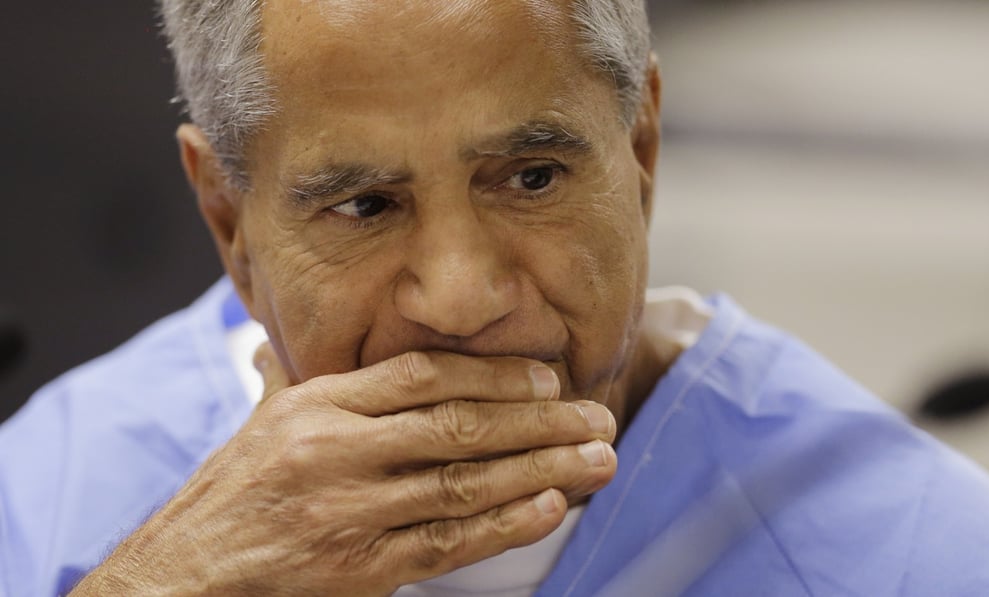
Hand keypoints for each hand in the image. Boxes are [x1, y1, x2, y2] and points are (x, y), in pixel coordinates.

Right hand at [72, 346, 616, 595]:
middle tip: (599, 415)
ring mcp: (351, 512)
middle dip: (540, 420)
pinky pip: (447, 543)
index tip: (547, 376)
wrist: (181, 581)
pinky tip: (551, 509)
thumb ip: (290, 380)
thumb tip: (283, 341)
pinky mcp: (361, 569)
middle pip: (457, 425)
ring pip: (463, 483)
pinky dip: (504, 525)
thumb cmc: (229, 498)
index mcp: (318, 406)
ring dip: (542, 470)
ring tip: (598, 458)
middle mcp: (337, 451)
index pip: (422, 375)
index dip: (492, 374)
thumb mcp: (261, 424)